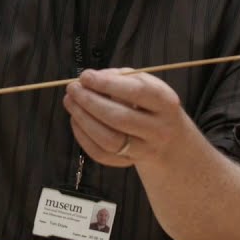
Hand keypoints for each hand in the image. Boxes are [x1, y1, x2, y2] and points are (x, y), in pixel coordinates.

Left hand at [62, 68, 195, 167]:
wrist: (170, 138)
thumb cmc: (149, 103)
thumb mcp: (144, 83)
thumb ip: (119, 77)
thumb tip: (89, 79)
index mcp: (166, 103)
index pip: (137, 92)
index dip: (108, 84)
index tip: (85, 76)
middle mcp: (159, 129)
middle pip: (120, 118)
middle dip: (90, 102)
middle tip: (73, 89)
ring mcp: (145, 150)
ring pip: (109, 140)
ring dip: (83, 120)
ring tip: (70, 101)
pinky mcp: (129, 163)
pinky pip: (101, 154)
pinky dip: (83, 137)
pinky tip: (76, 120)